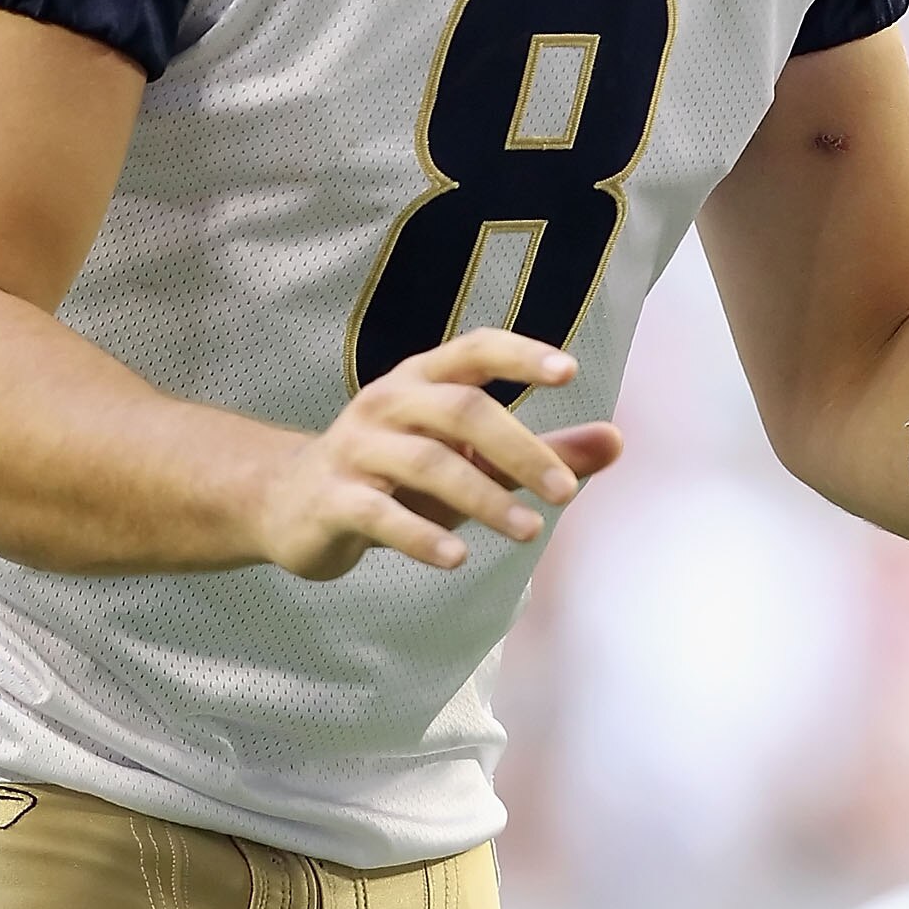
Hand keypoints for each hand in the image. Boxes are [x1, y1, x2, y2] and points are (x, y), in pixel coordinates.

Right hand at [255, 331, 623, 579]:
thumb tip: (618, 441)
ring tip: (528, 531)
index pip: (475, 349)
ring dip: (483, 497)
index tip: (569, 371)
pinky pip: (380, 513)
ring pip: (427, 462)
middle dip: (519, 449)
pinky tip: (457, 560)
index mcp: (423, 380)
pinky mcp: (334, 499)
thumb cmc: (396, 475)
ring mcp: (357, 449)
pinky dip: (422, 536)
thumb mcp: (469, 460)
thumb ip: (540, 450)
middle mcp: (388, 402)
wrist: (290, 504)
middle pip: (462, 410)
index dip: (520, 354)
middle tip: (566, 493)